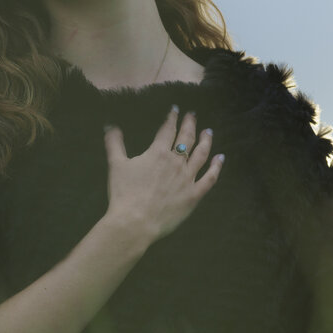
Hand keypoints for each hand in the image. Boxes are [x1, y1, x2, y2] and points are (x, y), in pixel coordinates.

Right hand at [104, 107, 224, 245]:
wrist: (135, 222)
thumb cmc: (124, 194)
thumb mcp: (115, 165)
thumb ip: (114, 144)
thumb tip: (110, 126)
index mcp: (158, 153)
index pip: (168, 130)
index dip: (172, 118)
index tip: (175, 110)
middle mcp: (176, 162)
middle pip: (187, 138)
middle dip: (190, 124)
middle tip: (193, 115)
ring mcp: (187, 178)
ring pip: (201, 154)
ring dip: (206, 141)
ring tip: (208, 132)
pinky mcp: (194, 195)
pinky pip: (210, 178)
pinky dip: (217, 167)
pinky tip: (221, 158)